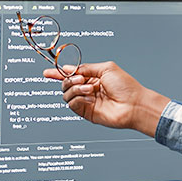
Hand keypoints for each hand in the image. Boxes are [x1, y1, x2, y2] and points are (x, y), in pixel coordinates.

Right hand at [44, 62, 169, 136]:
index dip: (58, 73)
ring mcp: (87, 101)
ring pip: (67, 94)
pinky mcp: (86, 112)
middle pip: (66, 83)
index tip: (48, 72)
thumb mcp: (106, 68)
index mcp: (93, 78)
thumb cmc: (126, 86)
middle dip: (69, 79)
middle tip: (81, 78)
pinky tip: (89, 98)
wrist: (134, 104)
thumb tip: (70, 68)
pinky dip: (78, 99)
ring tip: (90, 89)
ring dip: (76, 88)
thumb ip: (86, 68)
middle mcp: (88, 89)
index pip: (71, 74)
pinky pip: (72, 104)